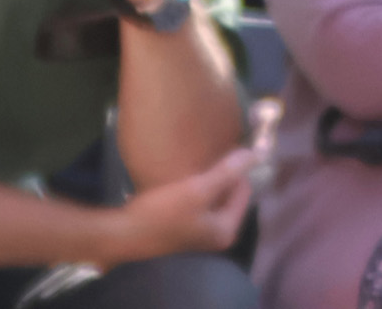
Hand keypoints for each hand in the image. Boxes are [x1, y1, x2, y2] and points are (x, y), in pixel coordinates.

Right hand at [111, 147, 253, 261]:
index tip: (228, 146)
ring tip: (201, 158)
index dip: (238, 168)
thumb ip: (228, 172)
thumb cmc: (162, 213)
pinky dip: (197, 187)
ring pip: (214, 196)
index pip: (244, 190)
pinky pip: (199, 201)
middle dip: (224, 174)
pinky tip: (187, 173)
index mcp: (225, 230)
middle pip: (230, 194)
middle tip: (214, 150)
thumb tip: (257, 153)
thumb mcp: (197, 189)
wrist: (124, 233)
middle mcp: (216, 234)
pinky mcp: (183, 226)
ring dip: (210, 179)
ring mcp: (199, 231)